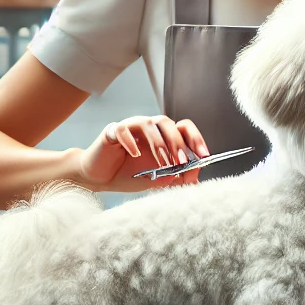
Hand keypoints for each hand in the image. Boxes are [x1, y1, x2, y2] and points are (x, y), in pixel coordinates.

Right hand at [77, 115, 210, 191]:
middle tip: (182, 162)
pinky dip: (131, 141)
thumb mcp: (158, 181)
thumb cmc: (128, 176)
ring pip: (149, 123)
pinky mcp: (112, 131)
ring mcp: (131, 127)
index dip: (195, 139)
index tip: (204, 156)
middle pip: (168, 123)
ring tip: (163, 162)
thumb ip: (178, 177)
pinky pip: (123, 129)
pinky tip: (134, 155)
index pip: (183, 128)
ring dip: (159, 143)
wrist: (100, 179)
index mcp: (162, 137)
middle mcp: (149, 129)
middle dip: (178, 143)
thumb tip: (197, 173)